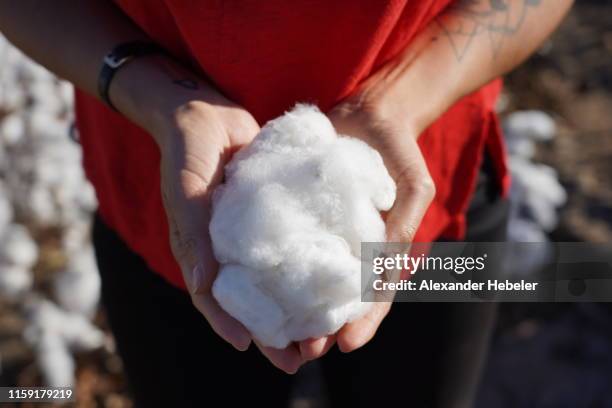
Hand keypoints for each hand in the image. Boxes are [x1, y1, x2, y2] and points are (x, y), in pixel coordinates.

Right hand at [153, 99, 302, 372]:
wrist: (208, 111)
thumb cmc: (189, 150)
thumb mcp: (187, 188)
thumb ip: (192, 234)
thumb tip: (204, 287)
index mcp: (203, 250)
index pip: (215, 299)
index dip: (230, 325)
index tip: (254, 347)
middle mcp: (230, 248)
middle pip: (253, 299)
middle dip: (275, 329)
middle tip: (303, 355)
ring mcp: (254, 233)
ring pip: (278, 279)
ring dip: (298, 306)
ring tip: (326, 331)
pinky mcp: (276, 214)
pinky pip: (294, 245)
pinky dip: (309, 266)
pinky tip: (335, 279)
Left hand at [299, 94, 435, 358]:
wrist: (374, 113)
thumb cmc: (400, 152)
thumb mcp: (413, 189)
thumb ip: (402, 227)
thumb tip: (385, 269)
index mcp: (379, 250)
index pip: (372, 295)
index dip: (363, 322)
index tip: (345, 345)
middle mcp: (350, 246)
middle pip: (336, 295)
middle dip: (323, 324)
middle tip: (304, 350)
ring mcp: (325, 230)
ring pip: (310, 275)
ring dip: (297, 305)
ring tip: (279, 331)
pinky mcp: (302, 211)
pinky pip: (290, 240)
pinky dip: (279, 264)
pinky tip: (260, 280)